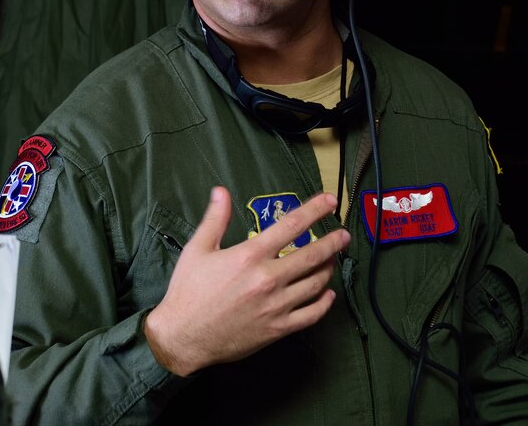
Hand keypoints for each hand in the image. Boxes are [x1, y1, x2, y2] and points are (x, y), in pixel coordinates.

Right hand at [143, 187, 349, 375]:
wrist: (183, 336)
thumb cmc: (188, 291)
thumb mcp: (197, 249)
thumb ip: (214, 219)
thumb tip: (221, 192)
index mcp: (249, 256)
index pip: (290, 226)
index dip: (314, 211)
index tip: (329, 202)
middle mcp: (268, 279)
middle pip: (312, 255)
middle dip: (332, 242)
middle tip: (343, 234)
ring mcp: (276, 306)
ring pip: (315, 283)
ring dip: (328, 268)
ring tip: (333, 259)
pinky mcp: (278, 328)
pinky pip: (311, 314)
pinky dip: (324, 302)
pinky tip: (327, 294)